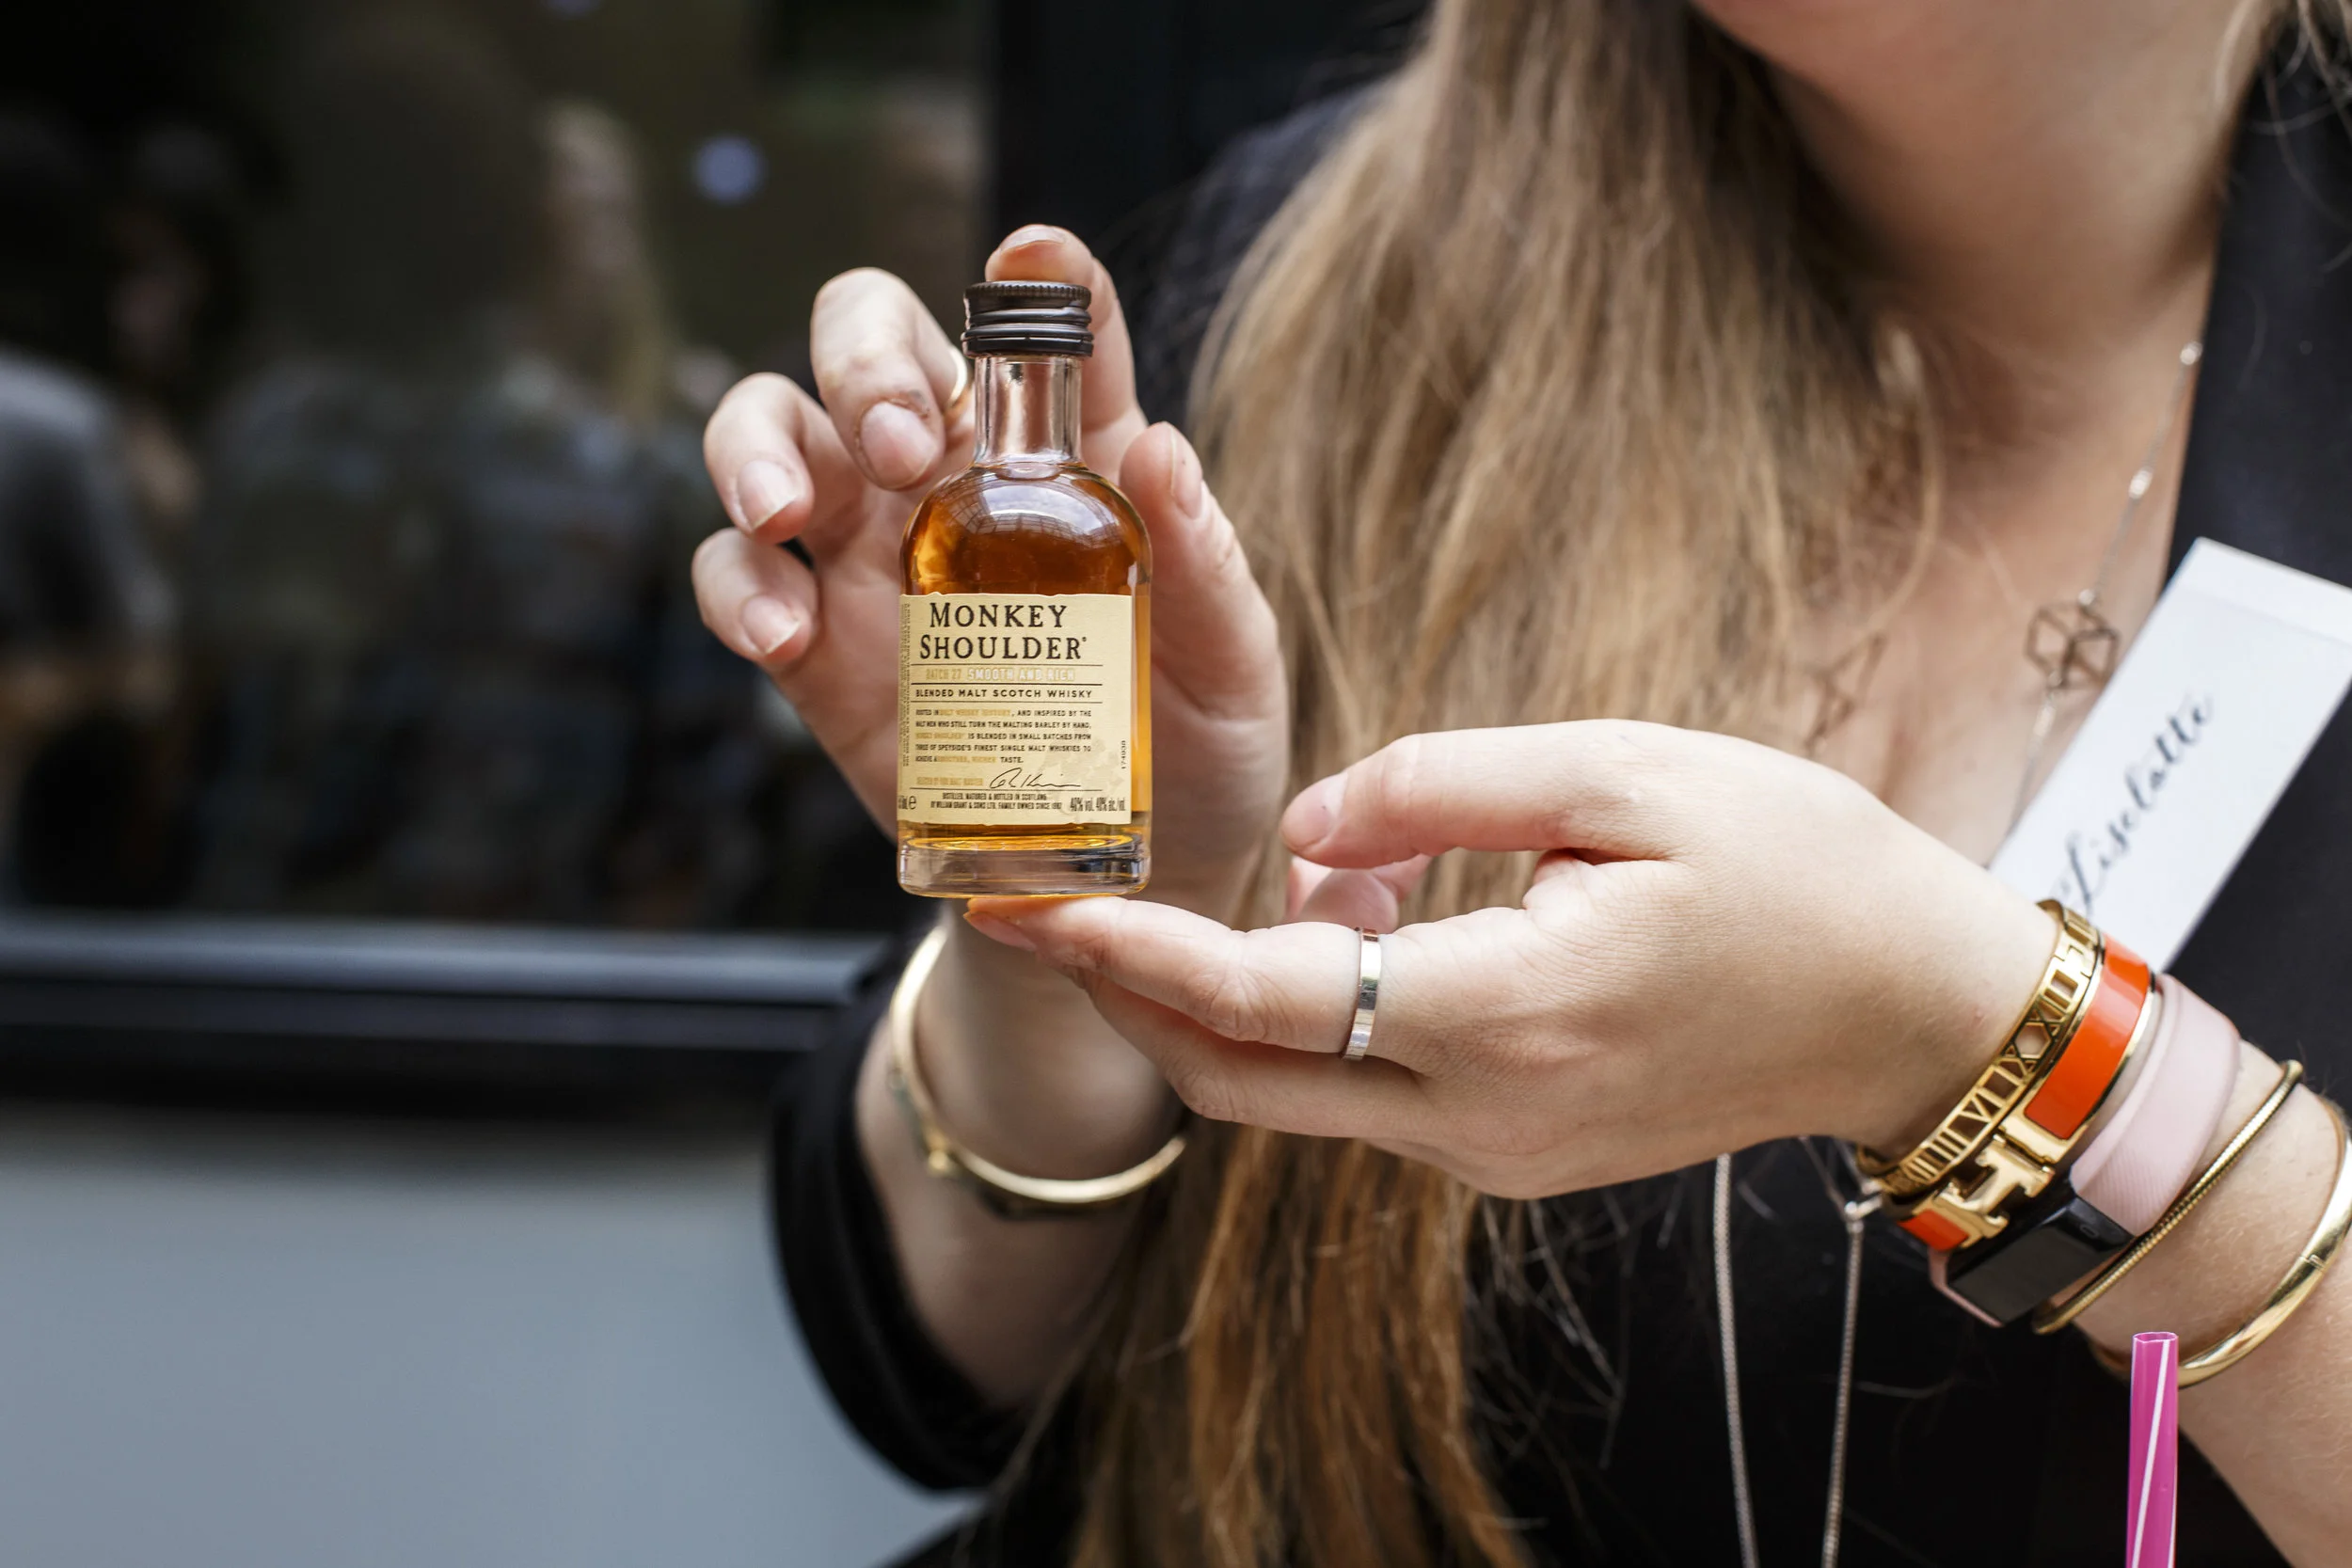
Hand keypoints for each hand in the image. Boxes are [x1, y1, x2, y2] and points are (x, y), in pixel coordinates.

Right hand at [694, 226, 1287, 917]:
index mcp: (1068, 460)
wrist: (1132, 886)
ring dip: (760, 448)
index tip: (1035, 252)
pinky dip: (738, 591)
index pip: (1047, 337)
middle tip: (903, 447)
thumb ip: (1206, 564)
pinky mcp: (814, 650)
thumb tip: (1161, 448)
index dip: (1039, 276)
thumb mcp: (1234, 665)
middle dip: (864, 363)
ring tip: (787, 514)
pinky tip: (779, 634)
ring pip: (772, 434)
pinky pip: (739, 583)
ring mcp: (869, 557)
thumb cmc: (1198, 751)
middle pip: (871, 345)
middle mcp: (954, 481)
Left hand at [963, 721, 2056, 1199]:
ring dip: (1224, 999)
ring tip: (1234, 880)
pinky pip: (1364, 1097)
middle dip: (1126, 995)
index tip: (1017, 902)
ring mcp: (1496, 1156)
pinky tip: (1348, 921)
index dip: (1123, 950)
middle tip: (1043, 899)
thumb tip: (1299, 827)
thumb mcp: (1626, 769)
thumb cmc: (1794, 864)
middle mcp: (1483, 1115)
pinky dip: (1311, 1019)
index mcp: (1509, 1011)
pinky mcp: (1514, 1158)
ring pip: (1289, 1098)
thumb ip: (1437, 785)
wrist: (1908, 1009)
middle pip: (1235, 1078)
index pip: (1259, 998)